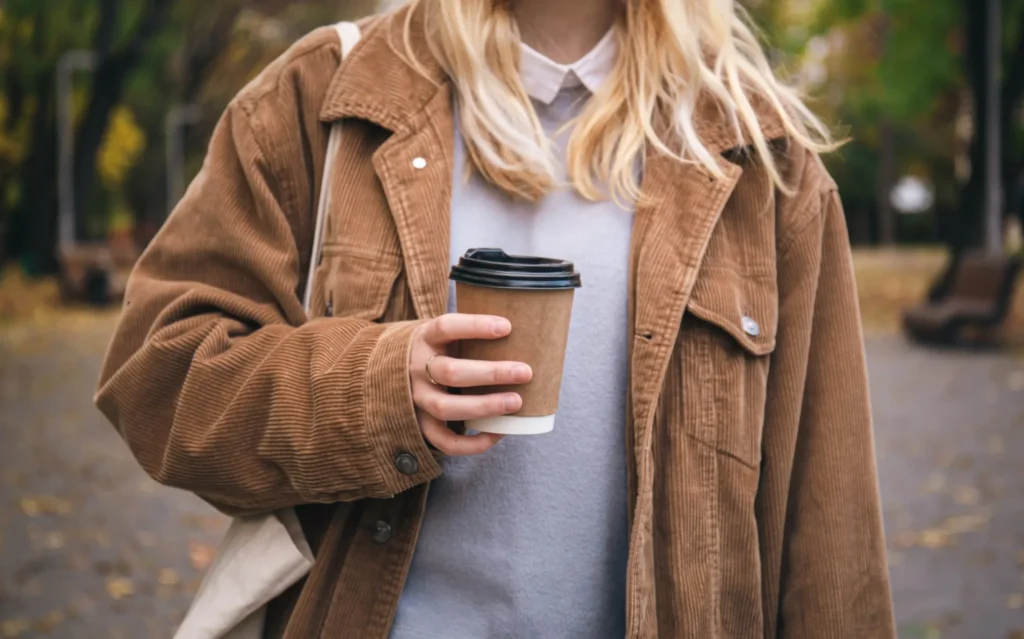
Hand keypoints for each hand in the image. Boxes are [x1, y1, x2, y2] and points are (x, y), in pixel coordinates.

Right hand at [410, 314, 531, 455]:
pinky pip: (443, 441)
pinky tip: (498, 433)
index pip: (446, 327)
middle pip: (450, 372)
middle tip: (525, 372)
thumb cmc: (440, 348)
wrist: (399, 368)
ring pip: (445, 408)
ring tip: (516, 402)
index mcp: (425, 338)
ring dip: (484, 407)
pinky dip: (471, 443)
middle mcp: (417, 368)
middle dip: (491, 374)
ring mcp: (416, 398)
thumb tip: (528, 332)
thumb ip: (473, 333)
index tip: (508, 327)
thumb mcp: (447, 333)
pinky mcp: (421, 423)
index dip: (475, 326)